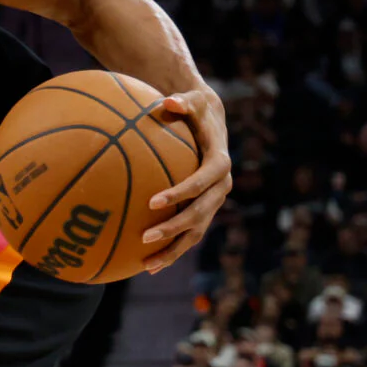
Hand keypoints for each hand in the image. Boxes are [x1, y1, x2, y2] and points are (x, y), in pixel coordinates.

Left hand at [140, 87, 232, 274]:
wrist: (213, 121)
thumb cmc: (198, 109)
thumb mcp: (194, 100)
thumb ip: (183, 102)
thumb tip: (168, 101)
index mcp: (219, 163)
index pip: (202, 182)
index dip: (181, 192)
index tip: (153, 202)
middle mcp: (221, 187)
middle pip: (200, 213)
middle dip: (174, 228)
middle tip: (146, 237)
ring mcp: (214, 202)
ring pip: (196, 232)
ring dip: (173, 250)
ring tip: (147, 266)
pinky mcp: (205, 211)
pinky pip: (189, 234)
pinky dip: (171, 249)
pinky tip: (147, 264)